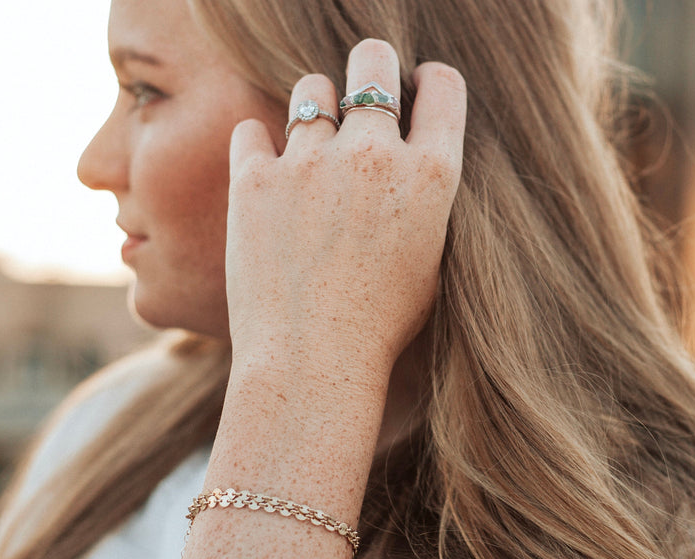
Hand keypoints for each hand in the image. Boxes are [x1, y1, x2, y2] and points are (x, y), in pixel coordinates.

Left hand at [225, 39, 466, 382]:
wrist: (312, 364)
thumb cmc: (380, 326)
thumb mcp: (431, 262)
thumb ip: (424, 199)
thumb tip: (412, 158)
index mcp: (430, 176)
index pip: (443, 85)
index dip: (427, 82)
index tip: (412, 94)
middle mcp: (373, 155)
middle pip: (374, 59)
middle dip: (371, 66)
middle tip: (361, 93)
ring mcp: (310, 163)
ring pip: (311, 88)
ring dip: (314, 108)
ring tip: (311, 147)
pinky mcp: (254, 179)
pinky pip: (251, 129)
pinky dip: (258, 146)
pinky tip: (266, 173)